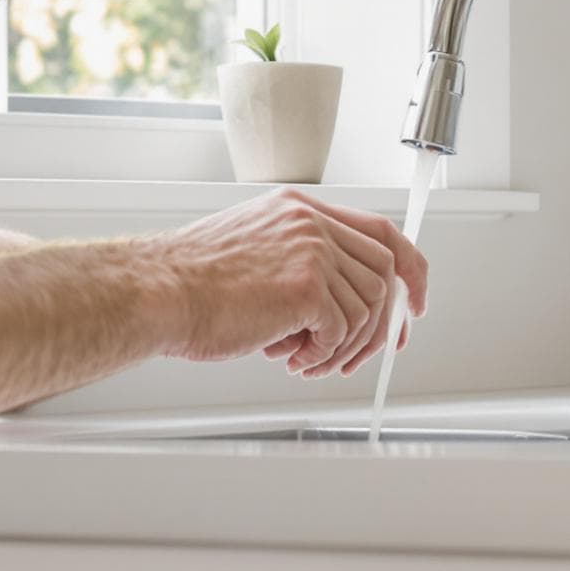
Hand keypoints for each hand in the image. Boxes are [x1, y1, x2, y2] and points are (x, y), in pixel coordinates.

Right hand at [152, 188, 428, 375]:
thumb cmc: (188, 284)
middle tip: (358, 355)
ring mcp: (312, 251)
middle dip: (382, 323)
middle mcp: (310, 223)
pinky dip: (323, 355)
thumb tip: (336, 308)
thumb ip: (296, 262)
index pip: (380, 232)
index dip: (407, 269)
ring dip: (344, 346)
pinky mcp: (307, 287)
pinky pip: (342, 331)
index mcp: (298, 209)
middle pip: (384, 273)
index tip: (413, 302)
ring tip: (308, 360)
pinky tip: (294, 359)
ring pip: (367, 308)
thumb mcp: (251, 253)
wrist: (156, 293)